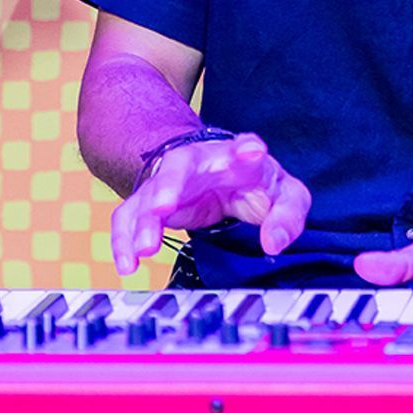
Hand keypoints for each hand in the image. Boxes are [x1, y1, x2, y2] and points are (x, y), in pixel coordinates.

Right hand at [110, 132, 311, 275]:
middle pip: (179, 167)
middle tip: (162, 206)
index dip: (247, 148)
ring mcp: (171, 181)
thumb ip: (287, 216)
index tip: (252, 151)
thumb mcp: (284, 196)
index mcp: (238, 157)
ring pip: (149, 195)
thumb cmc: (253, 181)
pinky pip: (130, 218)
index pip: (243, 147)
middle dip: (169, 184)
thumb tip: (274, 243)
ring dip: (143, 221)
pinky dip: (124, 240)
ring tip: (144, 248)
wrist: (221, 172)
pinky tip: (128, 265)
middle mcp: (198, 163)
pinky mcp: (153, 202)